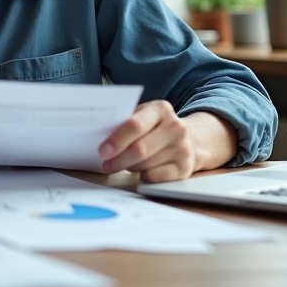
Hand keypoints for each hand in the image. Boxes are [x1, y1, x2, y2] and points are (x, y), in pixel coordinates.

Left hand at [99, 101, 235, 181]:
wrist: (187, 140)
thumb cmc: (153, 128)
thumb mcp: (142, 116)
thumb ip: (124, 122)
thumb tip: (98, 137)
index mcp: (160, 109)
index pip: (135, 125)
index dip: (117, 139)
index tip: (102, 150)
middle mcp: (176, 127)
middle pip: (140, 149)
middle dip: (118, 159)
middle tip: (106, 164)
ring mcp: (183, 148)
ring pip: (145, 164)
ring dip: (129, 166)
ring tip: (122, 163)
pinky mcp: (185, 168)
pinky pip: (155, 177)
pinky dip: (142, 175)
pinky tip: (139, 170)